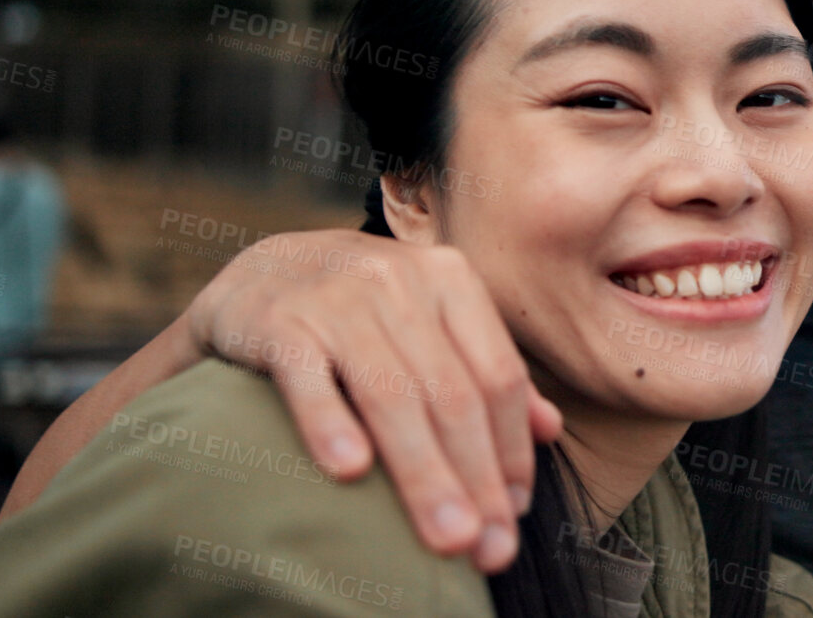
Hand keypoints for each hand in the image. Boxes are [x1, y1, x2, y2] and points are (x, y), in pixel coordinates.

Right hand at [183, 229, 561, 572]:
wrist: (263, 268)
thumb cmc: (363, 309)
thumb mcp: (433, 321)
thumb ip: (487, 369)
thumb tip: (549, 429)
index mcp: (451, 282)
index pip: (498, 376)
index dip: (512, 450)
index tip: (514, 512)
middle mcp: (400, 283)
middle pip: (452, 394)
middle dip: (476, 477)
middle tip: (487, 545)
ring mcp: (337, 300)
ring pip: (392, 395)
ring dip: (423, 472)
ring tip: (445, 535)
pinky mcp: (277, 321)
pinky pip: (308, 378)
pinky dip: (330, 423)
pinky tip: (351, 472)